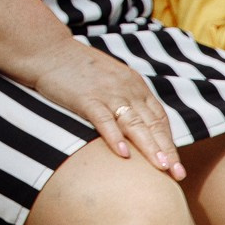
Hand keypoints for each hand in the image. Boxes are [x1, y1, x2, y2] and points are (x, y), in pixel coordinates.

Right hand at [27, 40, 184, 178]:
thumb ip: (125, 97)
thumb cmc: (76, 67)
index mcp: (135, 85)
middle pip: (152, 124)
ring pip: (135, 123)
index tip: (176, 165)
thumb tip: (136, 126)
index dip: (169, 142)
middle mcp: (127, 88)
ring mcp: (107, 92)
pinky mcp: (85, 97)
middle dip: (167, 151)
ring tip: (161, 167)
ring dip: (149, 147)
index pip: (160, 118)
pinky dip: (114, 136)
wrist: (47, 48)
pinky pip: (104, 119)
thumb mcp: (110, 78)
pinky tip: (122, 153)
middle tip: (177, 175)